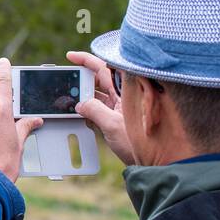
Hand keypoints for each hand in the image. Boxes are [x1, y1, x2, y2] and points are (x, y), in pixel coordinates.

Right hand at [66, 50, 135, 164]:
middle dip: (81, 78)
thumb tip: (80, 104)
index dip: (87, 60)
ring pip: (97, 94)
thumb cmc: (142, 143)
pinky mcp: (116, 118)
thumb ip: (94, 111)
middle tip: (65, 82)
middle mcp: (123, 95)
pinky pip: (98, 108)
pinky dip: (87, 108)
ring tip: (68, 98)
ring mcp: (119, 107)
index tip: (71, 57)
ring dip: (83, 95)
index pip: (104, 68)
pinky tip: (79, 112)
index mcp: (126, 90)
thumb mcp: (113, 126)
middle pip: (99, 79)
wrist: (154, 162)